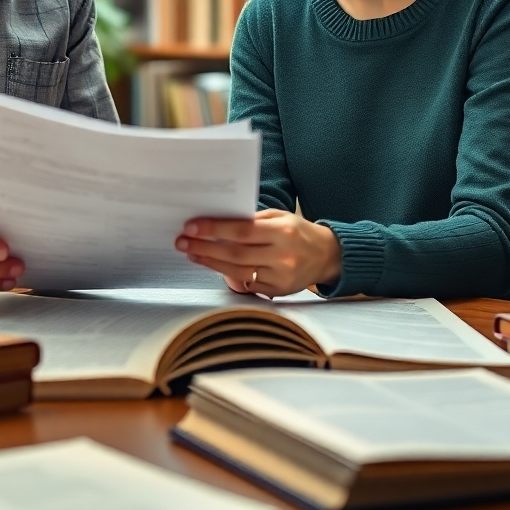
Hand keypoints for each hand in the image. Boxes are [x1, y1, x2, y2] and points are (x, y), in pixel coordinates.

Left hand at [175, 209, 339, 297]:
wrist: (327, 256)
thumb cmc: (299, 232)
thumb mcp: (280, 217)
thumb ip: (252, 220)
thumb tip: (218, 223)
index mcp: (283, 232)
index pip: (241, 231)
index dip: (214, 229)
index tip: (191, 226)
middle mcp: (282, 257)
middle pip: (235, 254)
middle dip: (205, 247)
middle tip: (182, 241)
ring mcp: (280, 277)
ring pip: (237, 271)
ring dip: (210, 262)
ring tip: (192, 253)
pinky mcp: (277, 292)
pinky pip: (246, 284)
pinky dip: (227, 275)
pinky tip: (213, 265)